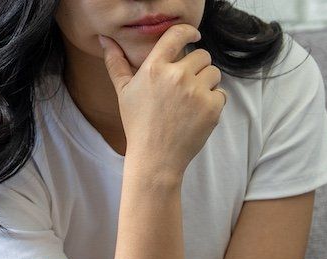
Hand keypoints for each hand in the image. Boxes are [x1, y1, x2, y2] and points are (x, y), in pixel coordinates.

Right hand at [97, 24, 225, 173]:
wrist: (155, 157)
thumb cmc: (137, 124)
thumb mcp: (123, 92)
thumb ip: (116, 63)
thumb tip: (106, 39)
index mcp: (154, 69)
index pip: (177, 35)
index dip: (189, 32)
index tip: (193, 36)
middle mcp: (176, 76)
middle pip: (201, 55)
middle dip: (196, 68)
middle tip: (183, 88)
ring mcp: (196, 91)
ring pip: (213, 72)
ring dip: (206, 84)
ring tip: (189, 102)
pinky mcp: (211, 106)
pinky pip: (221, 93)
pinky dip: (212, 103)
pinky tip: (195, 114)